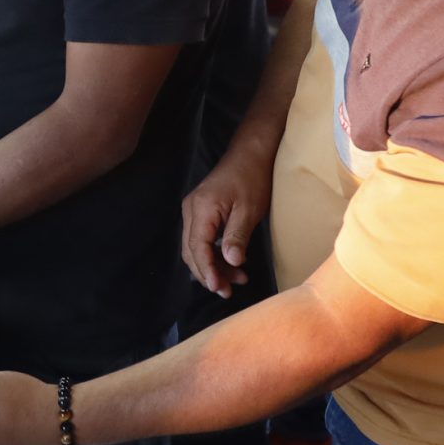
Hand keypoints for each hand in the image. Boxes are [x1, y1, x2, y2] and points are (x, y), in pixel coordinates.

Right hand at [181, 149, 270, 296]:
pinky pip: (202, 239)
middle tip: (227, 291)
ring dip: (214, 266)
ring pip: (196, 248)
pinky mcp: (201, 212)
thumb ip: (237, 236)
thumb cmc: (252, 177)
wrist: (251, 153)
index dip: (207, 270)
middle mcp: (191, 210)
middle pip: (192, 251)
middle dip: (208, 273)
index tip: (218, 288)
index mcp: (201, 209)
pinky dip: (215, 254)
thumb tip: (231, 262)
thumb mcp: (249, 210)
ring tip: (237, 280)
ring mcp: (194, 211)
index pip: (197, 247)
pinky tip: (233, 263)